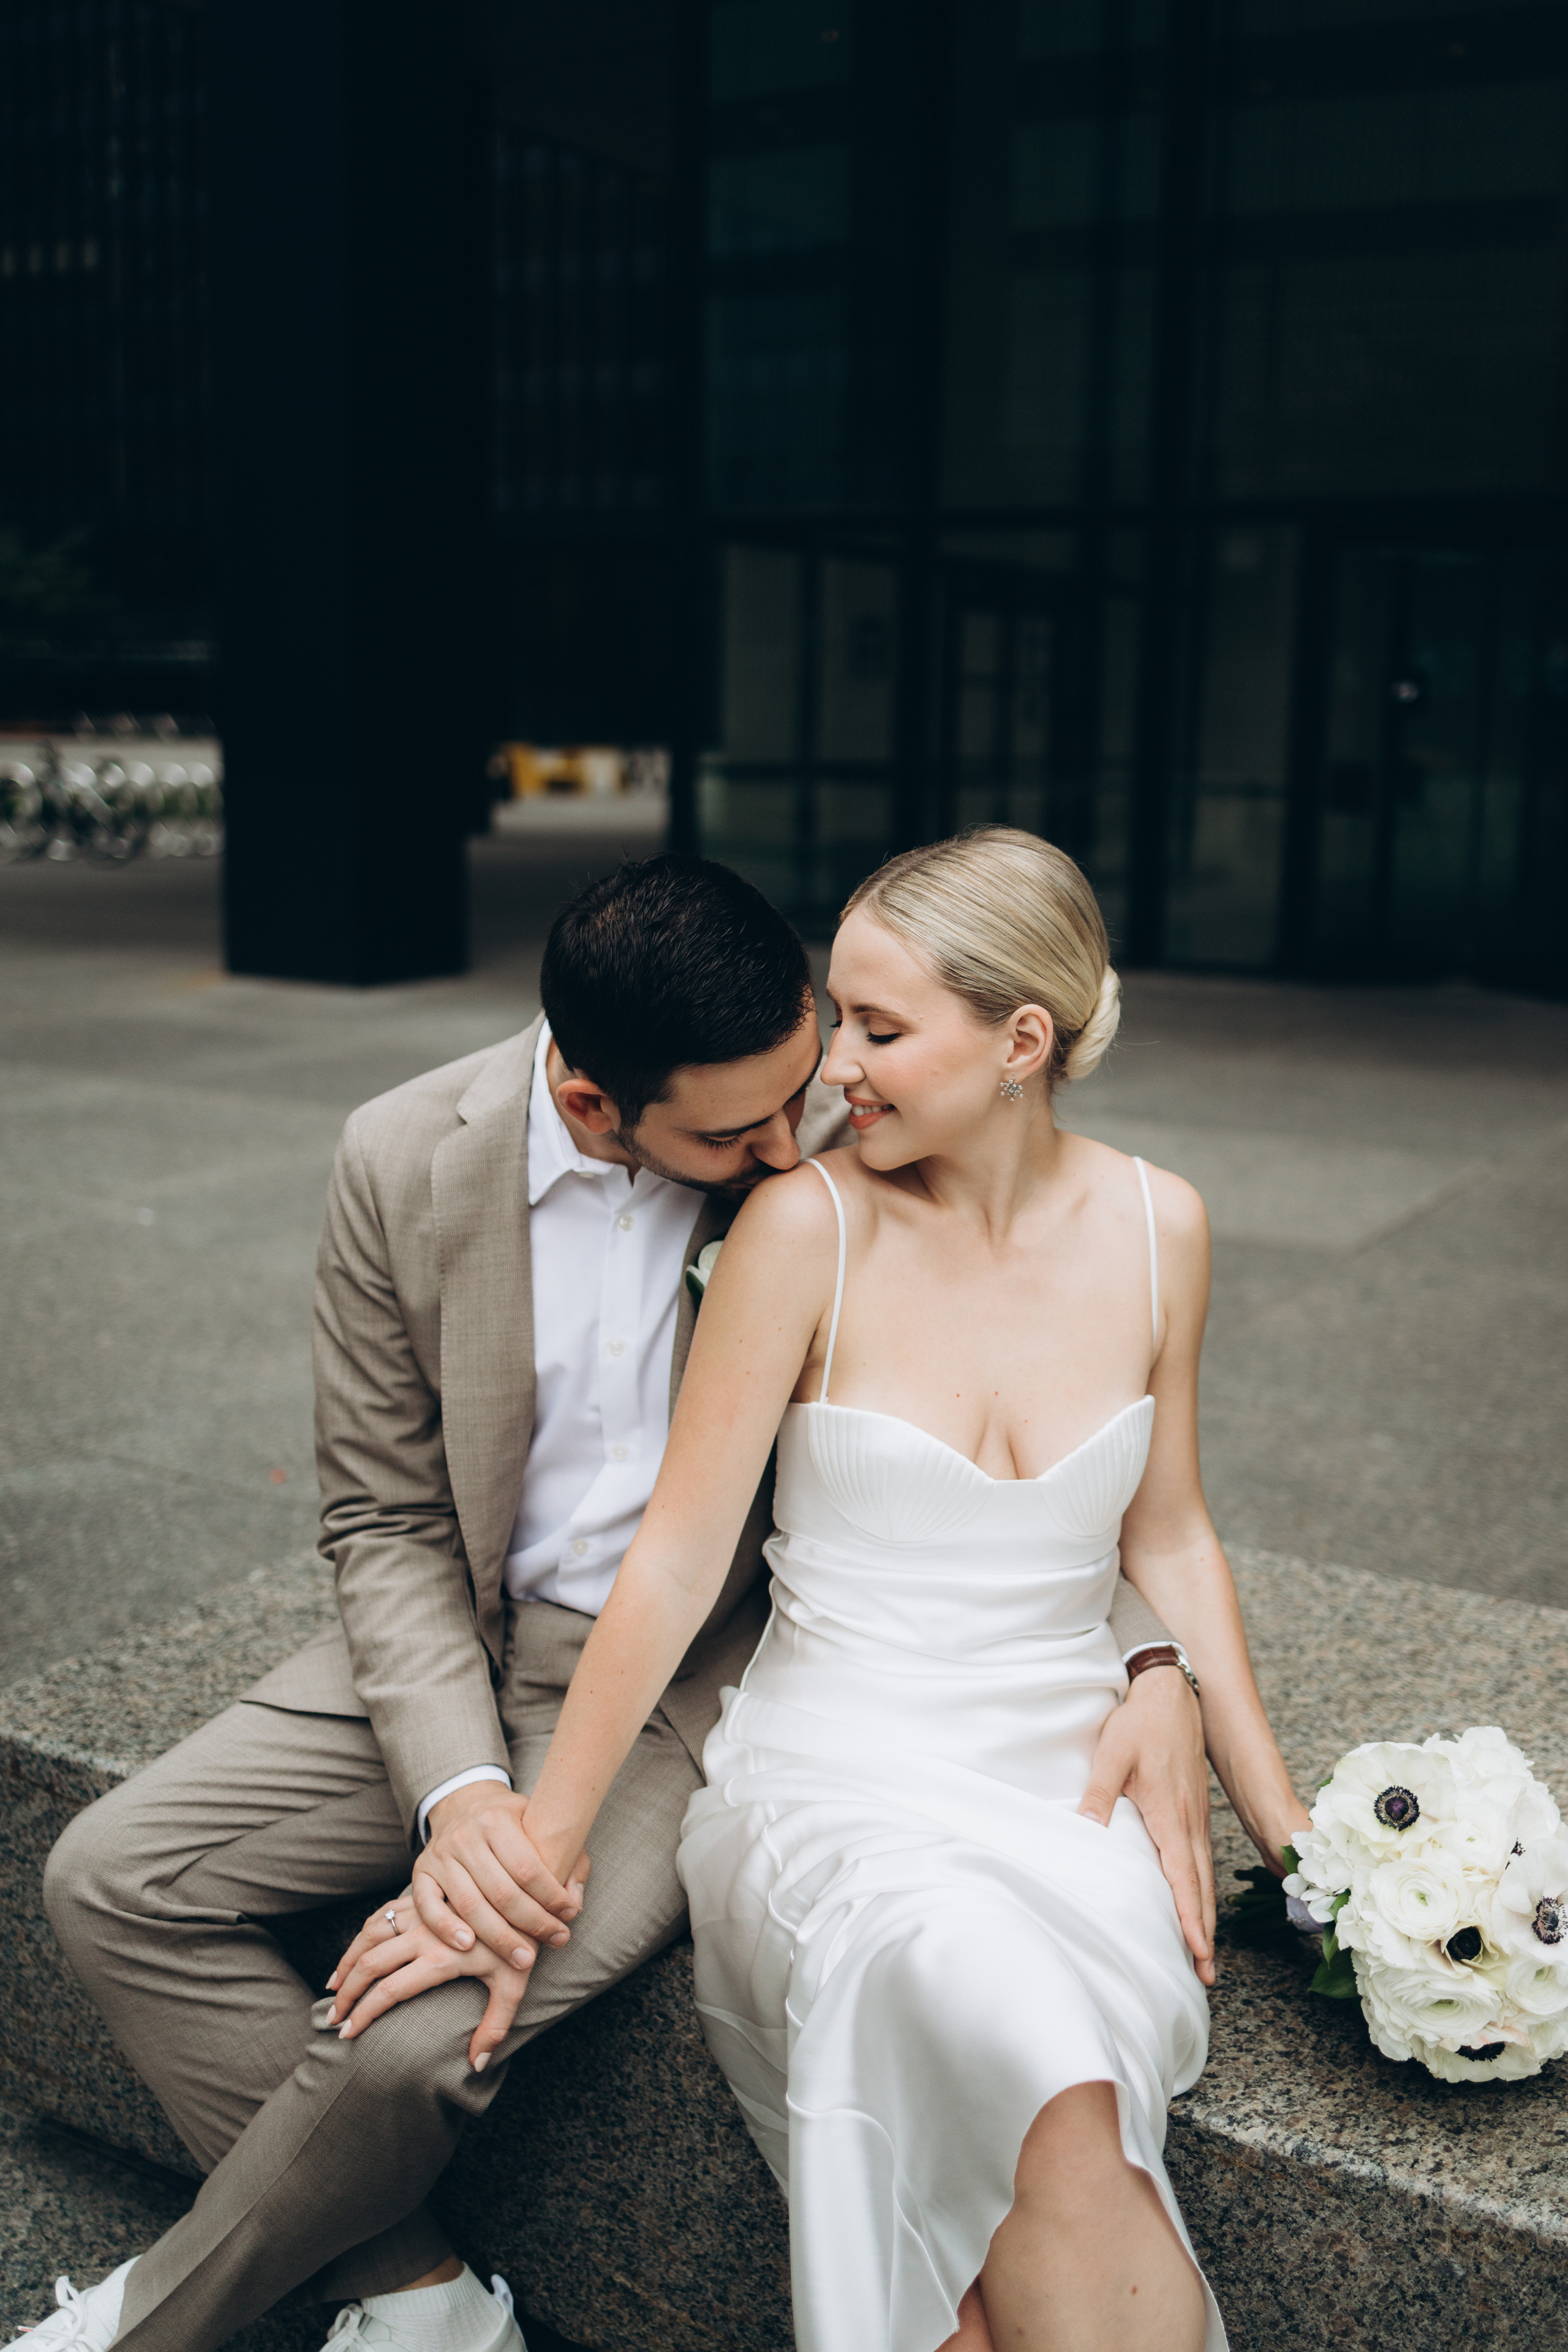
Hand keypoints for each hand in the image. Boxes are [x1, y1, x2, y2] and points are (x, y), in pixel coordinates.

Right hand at [326, 1889, 528, 2071]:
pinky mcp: (423, 1897)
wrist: (527, 1892)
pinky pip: (382, 1914)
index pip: (389, 1991)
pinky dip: (361, 1935)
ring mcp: (422, 1912)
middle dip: (347, 1993)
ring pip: (369, 1934)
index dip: (363, 2015)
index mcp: (441, 1959)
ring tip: (333, 1987)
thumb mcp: (515, 1987)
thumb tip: (476, 2067)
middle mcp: (425, 1933)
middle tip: (333, 2018)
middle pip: (370, 1963)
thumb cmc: (522, 1943)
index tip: (347, 2034)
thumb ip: (495, 2028)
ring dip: (347, 1961)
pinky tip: (354, 1952)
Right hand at [413, 1783, 589, 1971]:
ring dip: (498, 1938)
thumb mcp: (542, 1823)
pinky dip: (446, 1929)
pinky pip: (427, 1906)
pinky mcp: (421, 1872)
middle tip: (554, 1942)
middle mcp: (465, 1837)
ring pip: (469, 1904)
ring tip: (523, 1959)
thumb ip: (567, 1858)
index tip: (569, 1916)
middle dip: (532, 1924)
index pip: (527, 1868)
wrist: (463, 1805)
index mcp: (497, 1821)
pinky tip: (467, 1947)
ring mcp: (440, 1856)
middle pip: (501, 1892)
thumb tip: (574, 1900)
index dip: (551, 1897)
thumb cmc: (512, 1823)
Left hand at [1078, 1667, 1215, 1986]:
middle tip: (1207, 1976)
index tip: (1198, 1954)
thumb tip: (1087, 1830)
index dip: (1191, 1919)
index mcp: (1171, 1815)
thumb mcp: (1112, 1754)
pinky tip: (1196, 1902)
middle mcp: (1191, 1823)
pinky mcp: (1194, 1810)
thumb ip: (1099, 1794)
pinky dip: (1202, 1889)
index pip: (1184, 1878)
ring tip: (1205, 1953)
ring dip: (1206, 1915)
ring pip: (1205, 1876)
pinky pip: (1202, 1859)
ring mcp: (1196, 1817)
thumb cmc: (1140, 1723)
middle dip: (1205, 1933)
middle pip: (1201, 1887)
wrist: (1171, 1693)